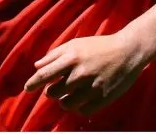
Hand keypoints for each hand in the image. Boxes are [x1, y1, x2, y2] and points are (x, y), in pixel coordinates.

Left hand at [23, 31, 148, 116]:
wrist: (128, 51)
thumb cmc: (99, 46)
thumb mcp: (76, 44)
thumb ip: (55, 54)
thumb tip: (37, 66)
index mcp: (71, 58)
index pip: (45, 75)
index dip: (33, 83)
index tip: (27, 88)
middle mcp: (80, 73)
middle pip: (53, 93)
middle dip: (51, 92)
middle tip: (56, 88)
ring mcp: (92, 87)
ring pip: (66, 104)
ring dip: (64, 101)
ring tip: (69, 95)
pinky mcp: (103, 98)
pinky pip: (82, 111)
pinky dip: (79, 107)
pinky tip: (82, 100)